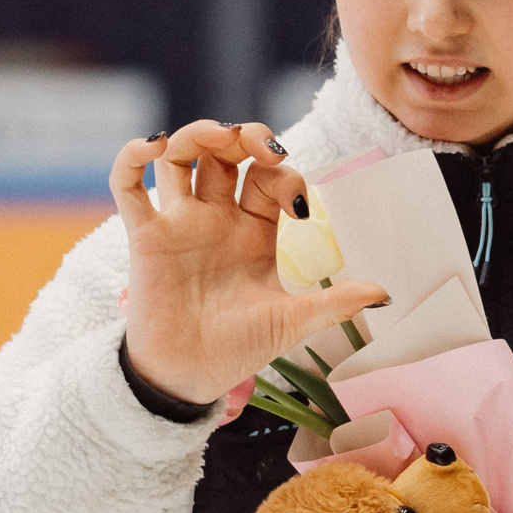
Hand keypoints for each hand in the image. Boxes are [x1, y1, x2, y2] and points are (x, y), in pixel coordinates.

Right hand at [113, 120, 389, 403]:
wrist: (188, 377)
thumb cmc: (238, 349)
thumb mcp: (292, 324)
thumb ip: (334, 305)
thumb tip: (385, 295)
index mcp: (254, 231)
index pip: (269, 179)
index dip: (285, 177)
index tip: (298, 207)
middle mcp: (216, 218)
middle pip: (225, 154)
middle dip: (244, 137)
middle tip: (260, 145)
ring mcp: (179, 223)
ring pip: (180, 157)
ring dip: (197, 135)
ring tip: (217, 137)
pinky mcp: (144, 235)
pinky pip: (127, 184)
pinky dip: (132, 156)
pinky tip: (152, 142)